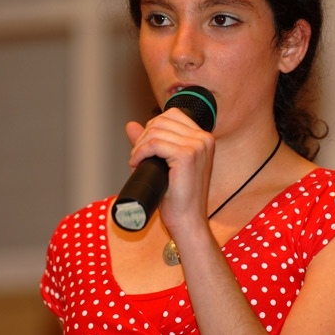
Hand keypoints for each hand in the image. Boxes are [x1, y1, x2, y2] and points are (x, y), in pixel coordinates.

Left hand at [125, 108, 214, 234]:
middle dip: (144, 135)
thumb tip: (130, 125)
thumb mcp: (163, 163)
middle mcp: (204, 139)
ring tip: (136, 160)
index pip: (173, 114)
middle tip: (138, 155)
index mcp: (204, 138)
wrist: (187, 220)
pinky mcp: (187, 156)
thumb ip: (149, 142)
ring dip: (139, 145)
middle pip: (163, 120)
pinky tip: (136, 162)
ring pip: (156, 131)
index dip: (153, 127)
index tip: (144, 146)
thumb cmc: (178, 197)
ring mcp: (197, 146)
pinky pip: (154, 144)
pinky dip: (140, 152)